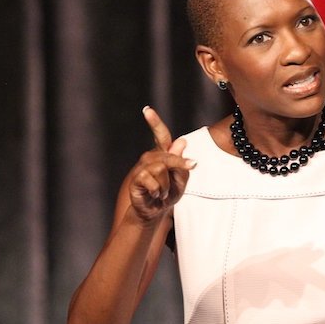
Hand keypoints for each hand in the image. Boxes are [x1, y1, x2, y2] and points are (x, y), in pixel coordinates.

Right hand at [128, 106, 195, 222]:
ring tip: (163, 192)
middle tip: (188, 171)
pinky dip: (158, 190)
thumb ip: (181, 164)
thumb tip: (181, 142)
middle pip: (168, 156)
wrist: (155, 212)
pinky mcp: (136, 179)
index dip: (154, 122)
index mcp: (163, 154)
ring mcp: (142, 167)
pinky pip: (151, 180)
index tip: (146, 110)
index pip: (160, 135)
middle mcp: (151, 157)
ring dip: (167, 185)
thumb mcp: (181, 181)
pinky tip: (155, 195)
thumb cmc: (168, 195)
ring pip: (161, 168)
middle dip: (179, 166)